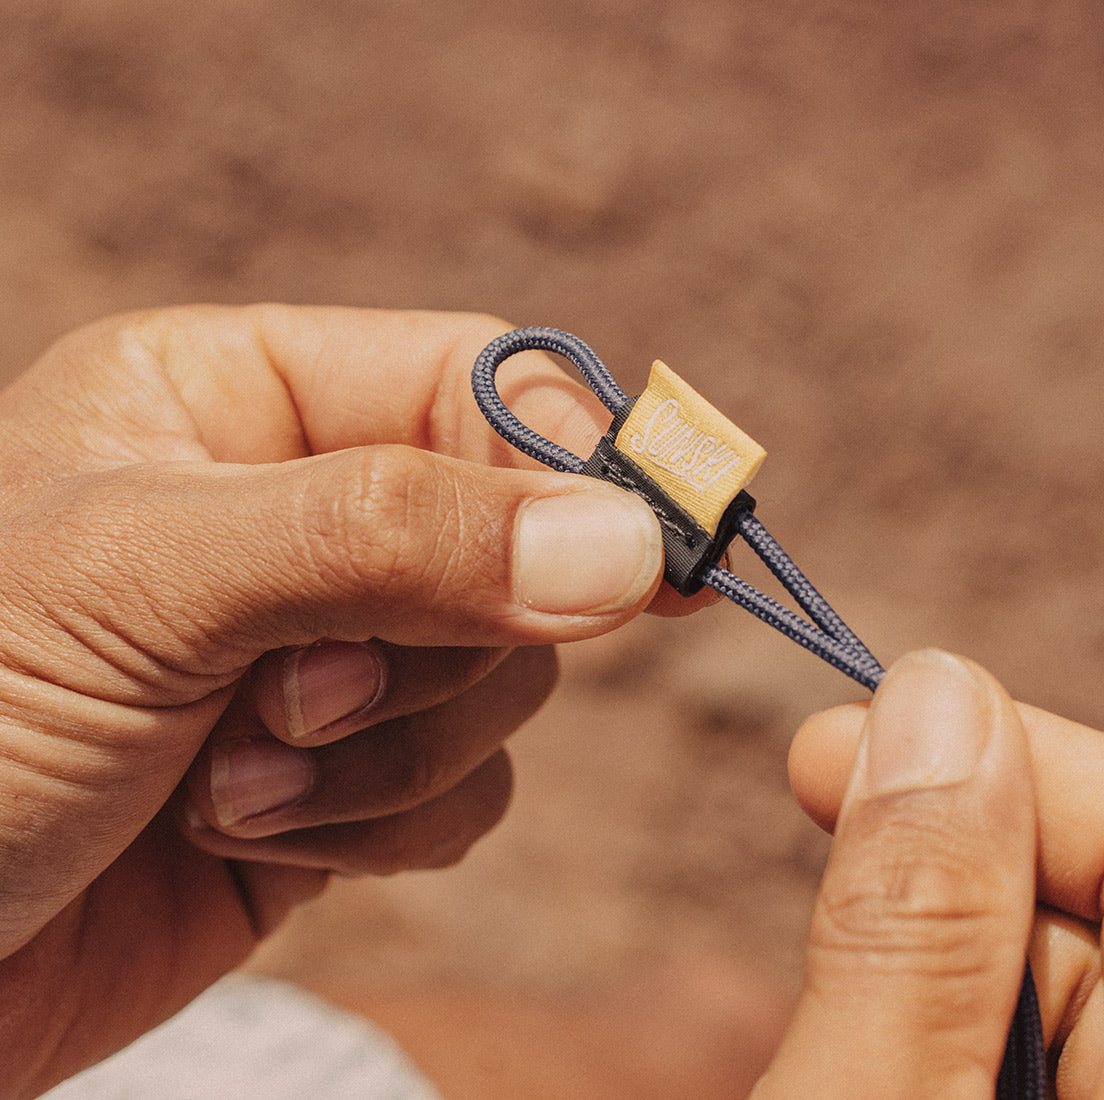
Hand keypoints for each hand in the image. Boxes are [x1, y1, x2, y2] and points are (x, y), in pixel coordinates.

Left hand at [0, 305, 694, 1098]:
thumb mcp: (149, 582)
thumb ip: (391, 534)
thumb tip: (631, 541)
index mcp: (236, 399)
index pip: (477, 386)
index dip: (578, 465)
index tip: (670, 553)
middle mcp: (296, 514)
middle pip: (515, 546)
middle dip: (428, 648)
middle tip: (293, 697)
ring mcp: (328, 654)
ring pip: (504, 681)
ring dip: (392, 753)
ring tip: (233, 780)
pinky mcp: (344, 784)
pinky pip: (468, 788)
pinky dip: (389, 826)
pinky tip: (251, 836)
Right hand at [761, 650, 1103, 1097]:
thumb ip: (919, 928)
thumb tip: (937, 696)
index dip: (1019, 763)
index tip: (845, 746)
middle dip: (961, 863)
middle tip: (814, 840)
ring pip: (1091, 988)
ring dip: (946, 958)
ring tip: (840, 1007)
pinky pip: (1066, 1066)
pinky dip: (956, 1031)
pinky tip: (882, 1056)